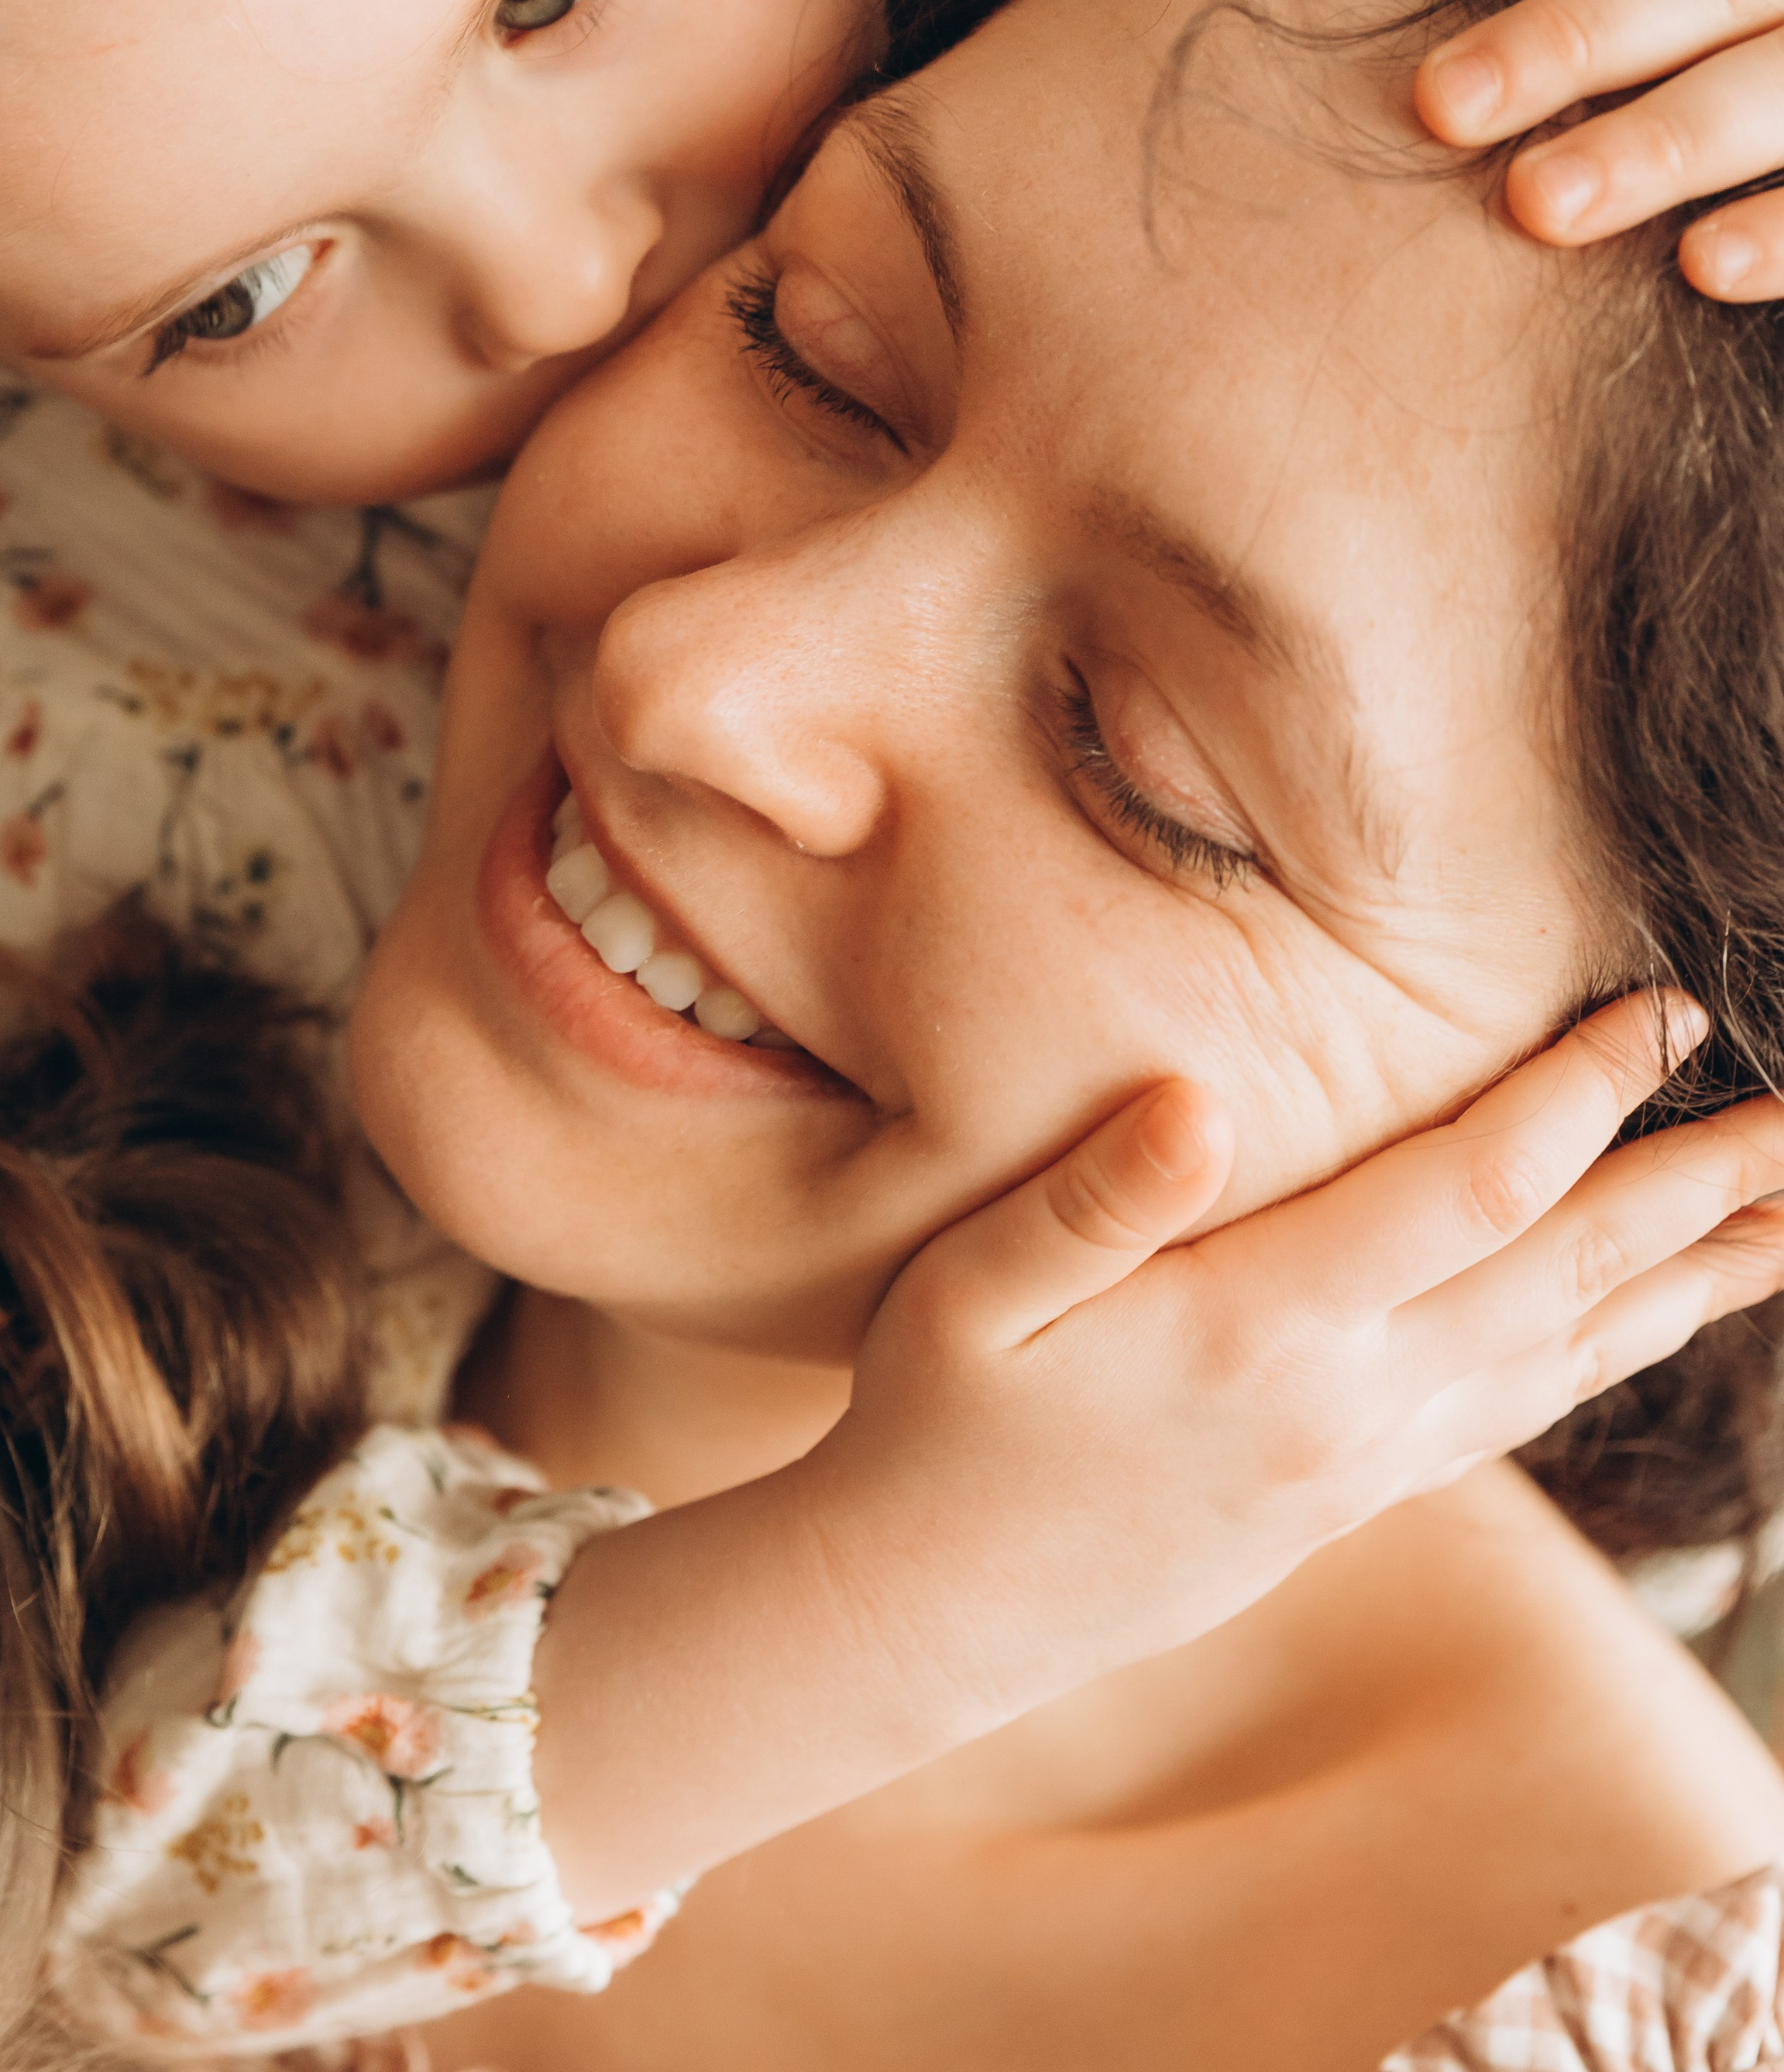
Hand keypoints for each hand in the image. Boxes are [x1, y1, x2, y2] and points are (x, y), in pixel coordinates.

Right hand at [821, 991, 1783, 1707]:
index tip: (1669, 1013)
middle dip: (1696, 1193)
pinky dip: (1606, 1359)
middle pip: (1564, 1276)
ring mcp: (1361, 1464)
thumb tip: (1197, 1101)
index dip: (1580, 1095)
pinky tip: (1645, 1327)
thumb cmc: (940, 1423)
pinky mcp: (1353, 1500)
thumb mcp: (972, 1291)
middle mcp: (1344, 1404)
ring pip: (1567, 1358)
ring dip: (1688, 1286)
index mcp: (1260, 1328)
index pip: (1470, 1190)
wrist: (929, 1613)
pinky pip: (1518, 1413)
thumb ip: (1092, 1198)